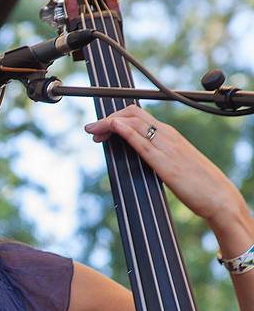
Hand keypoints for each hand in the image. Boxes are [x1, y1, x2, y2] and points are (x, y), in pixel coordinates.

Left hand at [84, 105, 243, 226]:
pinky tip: (113, 128)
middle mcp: (167, 135)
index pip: (138, 114)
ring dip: (109, 124)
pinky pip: (142, 141)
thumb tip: (140, 158)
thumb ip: (157, 156)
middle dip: (107, 118)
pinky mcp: (164, 162)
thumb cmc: (199, 183)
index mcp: (169, 134)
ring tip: (93, 133)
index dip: (115, 117)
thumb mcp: (173, 164)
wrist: (219, 197)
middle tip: (92, 131)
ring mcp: (166, 147)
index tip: (101, 129)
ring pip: (134, 123)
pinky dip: (126, 131)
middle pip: (132, 113)